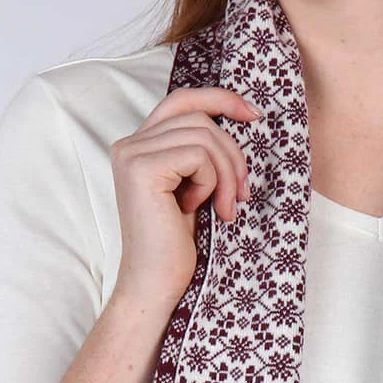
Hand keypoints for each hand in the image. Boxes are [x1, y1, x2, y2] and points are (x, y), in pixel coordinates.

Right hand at [109, 84, 261, 311]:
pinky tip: (201, 209)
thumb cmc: (178, 244)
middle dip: (232, 153)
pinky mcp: (141, 168)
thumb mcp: (195, 187)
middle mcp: (129, 143)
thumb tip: (241, 116)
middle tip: (242, 193)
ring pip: (204, 135)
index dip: (220, 99)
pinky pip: (198, 154)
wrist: (157, 284)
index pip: (182, 100)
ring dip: (226, 173)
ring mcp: (132, 154)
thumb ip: (201, 152)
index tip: (254, 114)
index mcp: (139, 145)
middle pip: (199, 116)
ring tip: (225, 208)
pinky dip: (211, 182)